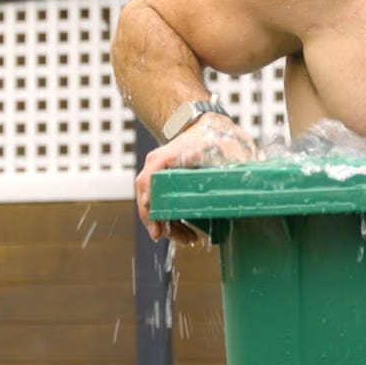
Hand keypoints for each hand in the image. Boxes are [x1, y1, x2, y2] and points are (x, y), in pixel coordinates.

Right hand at [135, 114, 255, 244]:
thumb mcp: (218, 148)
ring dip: (169, 225)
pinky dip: (173, 219)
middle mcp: (157, 166)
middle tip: (175, 239)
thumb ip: (216, 160)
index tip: (157, 229)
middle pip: (149, 199)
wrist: (212, 125)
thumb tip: (213, 172)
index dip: (150, 208)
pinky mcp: (168, 182)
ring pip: (155, 205)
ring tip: (189, 239)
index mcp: (164, 158)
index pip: (147, 184)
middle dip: (159, 223)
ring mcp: (161, 174)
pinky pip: (163, 203)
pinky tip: (188, 232)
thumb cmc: (215, 136)